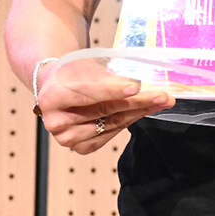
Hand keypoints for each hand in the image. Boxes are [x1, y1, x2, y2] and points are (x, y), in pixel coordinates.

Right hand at [35, 61, 174, 153]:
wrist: (56, 88)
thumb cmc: (72, 75)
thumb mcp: (86, 68)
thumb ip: (108, 78)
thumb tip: (139, 85)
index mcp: (52, 97)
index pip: (86, 94)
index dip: (112, 90)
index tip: (136, 87)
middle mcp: (56, 121)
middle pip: (104, 111)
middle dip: (138, 102)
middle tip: (162, 96)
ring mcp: (67, 138)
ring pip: (111, 124)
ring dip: (139, 112)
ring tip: (160, 102)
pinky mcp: (79, 147)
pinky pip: (110, 134)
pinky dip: (129, 121)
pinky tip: (142, 111)